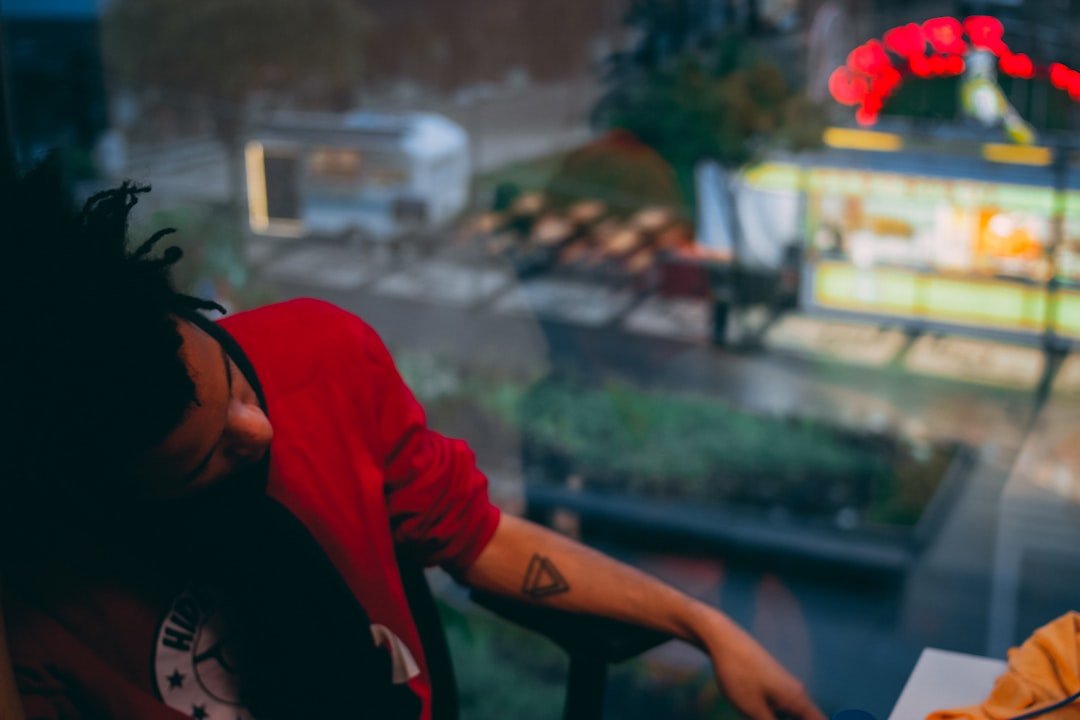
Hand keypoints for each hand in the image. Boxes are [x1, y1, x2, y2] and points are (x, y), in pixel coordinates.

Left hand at [701, 611, 825, 719]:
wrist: (722, 639)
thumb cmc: (738, 674)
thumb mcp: (753, 710)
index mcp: (798, 700)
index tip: (836, 719)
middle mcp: (796, 692)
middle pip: (808, 719)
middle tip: (764, 717)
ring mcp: (784, 686)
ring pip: (793, 714)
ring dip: (781, 719)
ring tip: (759, 714)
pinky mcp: (771, 682)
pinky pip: (782, 707)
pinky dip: (776, 716)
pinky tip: (758, 713)